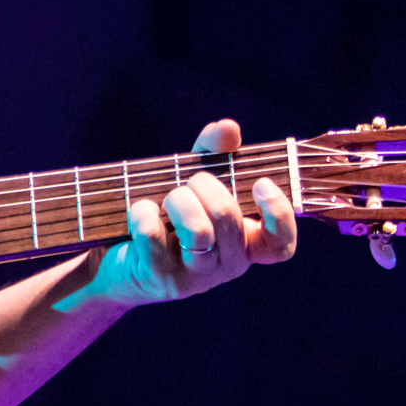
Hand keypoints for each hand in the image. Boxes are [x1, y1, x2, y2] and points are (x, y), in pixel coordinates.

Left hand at [69, 119, 297, 308]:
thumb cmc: (170, 217)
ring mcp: (195, 276)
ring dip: (177, 200)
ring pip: (197, 231)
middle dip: (203, 185)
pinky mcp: (161, 277)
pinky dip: (142, 212)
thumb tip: (227, 127)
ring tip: (167, 199)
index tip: (260, 183)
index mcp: (246, 245)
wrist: (124, 260)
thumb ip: (214, 154)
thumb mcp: (194, 184)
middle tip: (189, 182)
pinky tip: (139, 211)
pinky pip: (153, 234)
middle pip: (228, 217)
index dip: (279, 214)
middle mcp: (227, 265)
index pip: (281, 245)